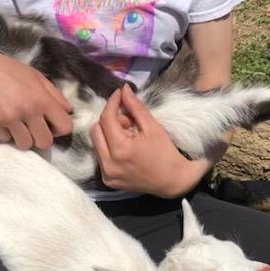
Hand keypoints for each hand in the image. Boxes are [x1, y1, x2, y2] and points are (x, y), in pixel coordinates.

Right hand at [0, 46, 72, 149]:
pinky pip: (5, 139)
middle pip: (45, 142)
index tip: (51, 125)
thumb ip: (54, 94)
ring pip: (25, 145)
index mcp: (42, 98)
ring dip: (23, 138)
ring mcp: (9, 118)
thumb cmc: (9, 70)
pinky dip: (5, 133)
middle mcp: (28, 110)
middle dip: (40, 138)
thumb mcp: (36, 76)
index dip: (60, 129)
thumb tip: (68, 111)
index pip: (65, 127)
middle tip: (33, 129)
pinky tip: (2, 120)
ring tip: (17, 126)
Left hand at [90, 84, 210, 196]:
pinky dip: (109, 148)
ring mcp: (106, 174)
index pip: (107, 119)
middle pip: (96, 130)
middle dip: (110, 120)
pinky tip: (125, 149)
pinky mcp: (107, 181)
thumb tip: (123, 89)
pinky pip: (100, 157)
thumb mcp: (152, 127)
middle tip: (128, 122)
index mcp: (120, 149)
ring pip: (96, 143)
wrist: (173, 181)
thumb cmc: (166, 152)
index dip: (112, 103)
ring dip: (108, 134)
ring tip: (128, 136)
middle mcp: (108, 164)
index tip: (119, 94)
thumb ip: (135, 107)